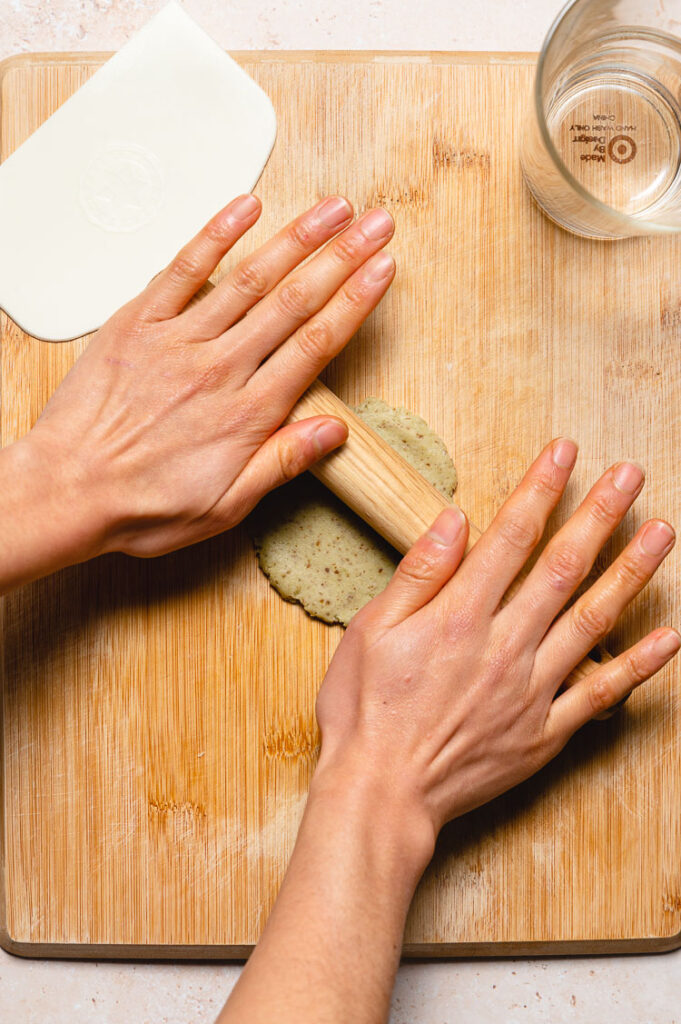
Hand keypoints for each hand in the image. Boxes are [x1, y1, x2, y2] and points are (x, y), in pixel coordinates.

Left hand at [21, 193, 394, 559]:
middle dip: (342, 257)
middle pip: (293, 301)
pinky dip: (214, 235)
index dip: (355, 302)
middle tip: (377, 223)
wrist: (67, 491)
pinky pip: (182, 270)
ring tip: (333, 209)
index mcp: (246, 414)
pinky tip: (245, 208)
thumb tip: (334, 431)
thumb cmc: (143, 504)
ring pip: (249, 279)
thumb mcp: (225, 507)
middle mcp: (218, 368)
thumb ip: (281, 463)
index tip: (382, 270)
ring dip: (296, 239)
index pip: (315, 344)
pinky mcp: (138, 324)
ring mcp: (178, 341)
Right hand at [314, 440, 678, 870]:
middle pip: (563, 568)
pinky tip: (668, 638)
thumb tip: (456, 521)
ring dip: (631, 573)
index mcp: (459, 615)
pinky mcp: (545, 732)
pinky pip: (600, 694)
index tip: (565, 454)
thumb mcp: (370, 631)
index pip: (511, 537)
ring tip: (662, 535)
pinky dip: (636, 664)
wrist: (382, 794)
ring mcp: (532, 689)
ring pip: (592, 620)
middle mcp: (505, 645)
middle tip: (630, 476)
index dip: (541, 489)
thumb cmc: (366, 712)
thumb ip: (419, 574)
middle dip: (599, 515)